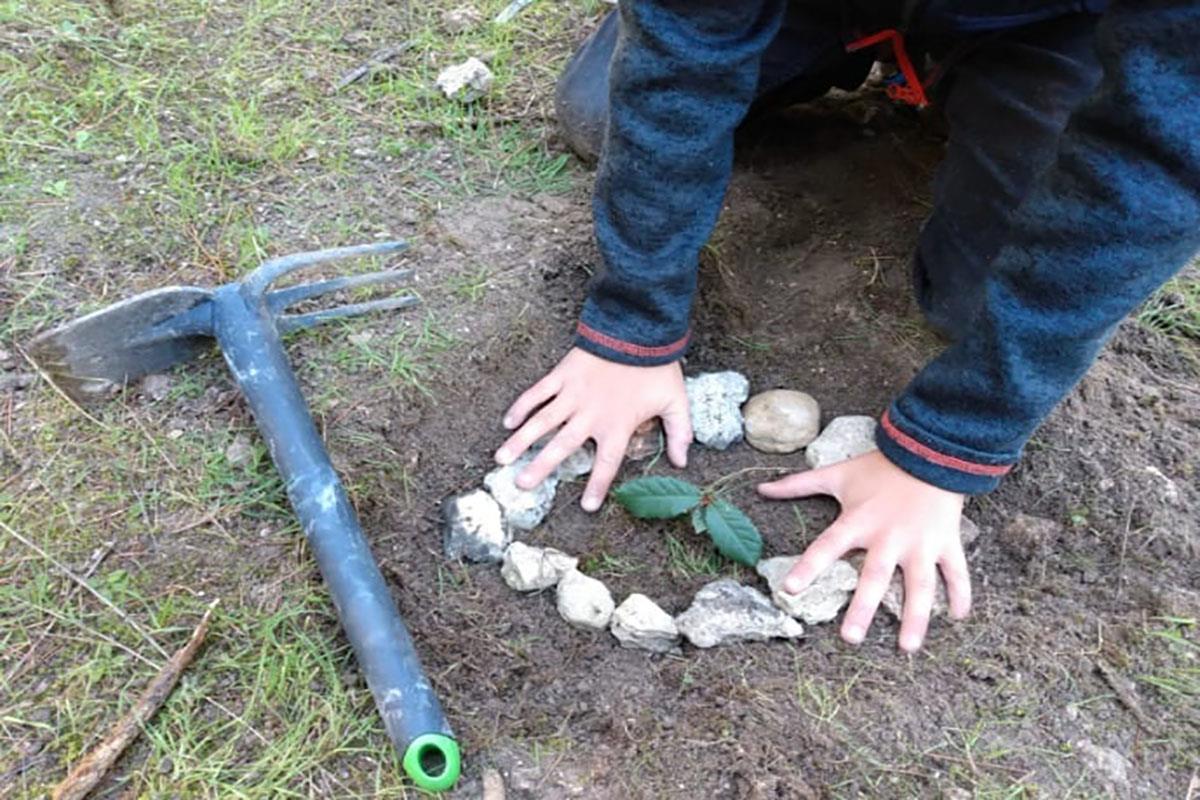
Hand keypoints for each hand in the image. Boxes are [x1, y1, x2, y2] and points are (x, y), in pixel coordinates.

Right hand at [495, 347, 691, 510]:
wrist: (638, 329)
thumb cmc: (657, 367)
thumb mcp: (676, 401)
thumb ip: (679, 433)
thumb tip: (684, 462)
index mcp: (617, 426)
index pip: (606, 464)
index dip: (597, 487)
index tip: (587, 507)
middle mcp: (590, 415)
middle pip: (561, 447)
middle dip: (540, 467)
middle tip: (521, 484)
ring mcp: (573, 394)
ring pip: (542, 422)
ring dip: (521, 441)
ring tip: (501, 459)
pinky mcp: (562, 375)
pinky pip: (538, 392)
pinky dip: (522, 406)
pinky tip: (508, 422)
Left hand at [757, 450, 968, 651]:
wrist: (930, 451)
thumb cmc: (879, 467)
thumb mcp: (837, 474)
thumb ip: (798, 485)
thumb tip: (761, 488)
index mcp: (859, 522)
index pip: (827, 546)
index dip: (808, 566)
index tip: (790, 589)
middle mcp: (889, 537)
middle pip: (874, 577)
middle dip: (863, 609)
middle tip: (850, 639)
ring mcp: (921, 542)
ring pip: (920, 586)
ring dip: (915, 617)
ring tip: (907, 648)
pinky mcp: (947, 542)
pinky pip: (956, 573)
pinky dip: (960, 594)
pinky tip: (958, 618)